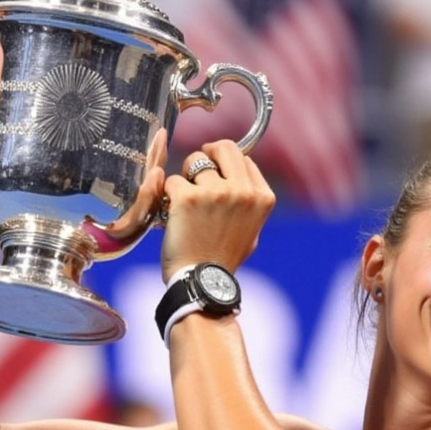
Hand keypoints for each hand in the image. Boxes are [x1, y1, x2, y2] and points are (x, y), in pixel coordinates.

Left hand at [160, 140, 274, 281]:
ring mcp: (216, 192)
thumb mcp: (252, 229)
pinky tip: (172, 213)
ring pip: (194, 161)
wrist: (201, 282)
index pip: (244, 158)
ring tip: (185, 202)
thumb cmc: (223, 258)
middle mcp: (243, 191)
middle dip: (208, 155)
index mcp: (262, 197)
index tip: (216, 172)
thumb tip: (239, 175)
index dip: (226, 163)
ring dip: (186, 177)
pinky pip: (172, 180)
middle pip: (224, 147)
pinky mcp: (187, 197)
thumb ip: (248, 199)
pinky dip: (167, 195)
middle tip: (196, 170)